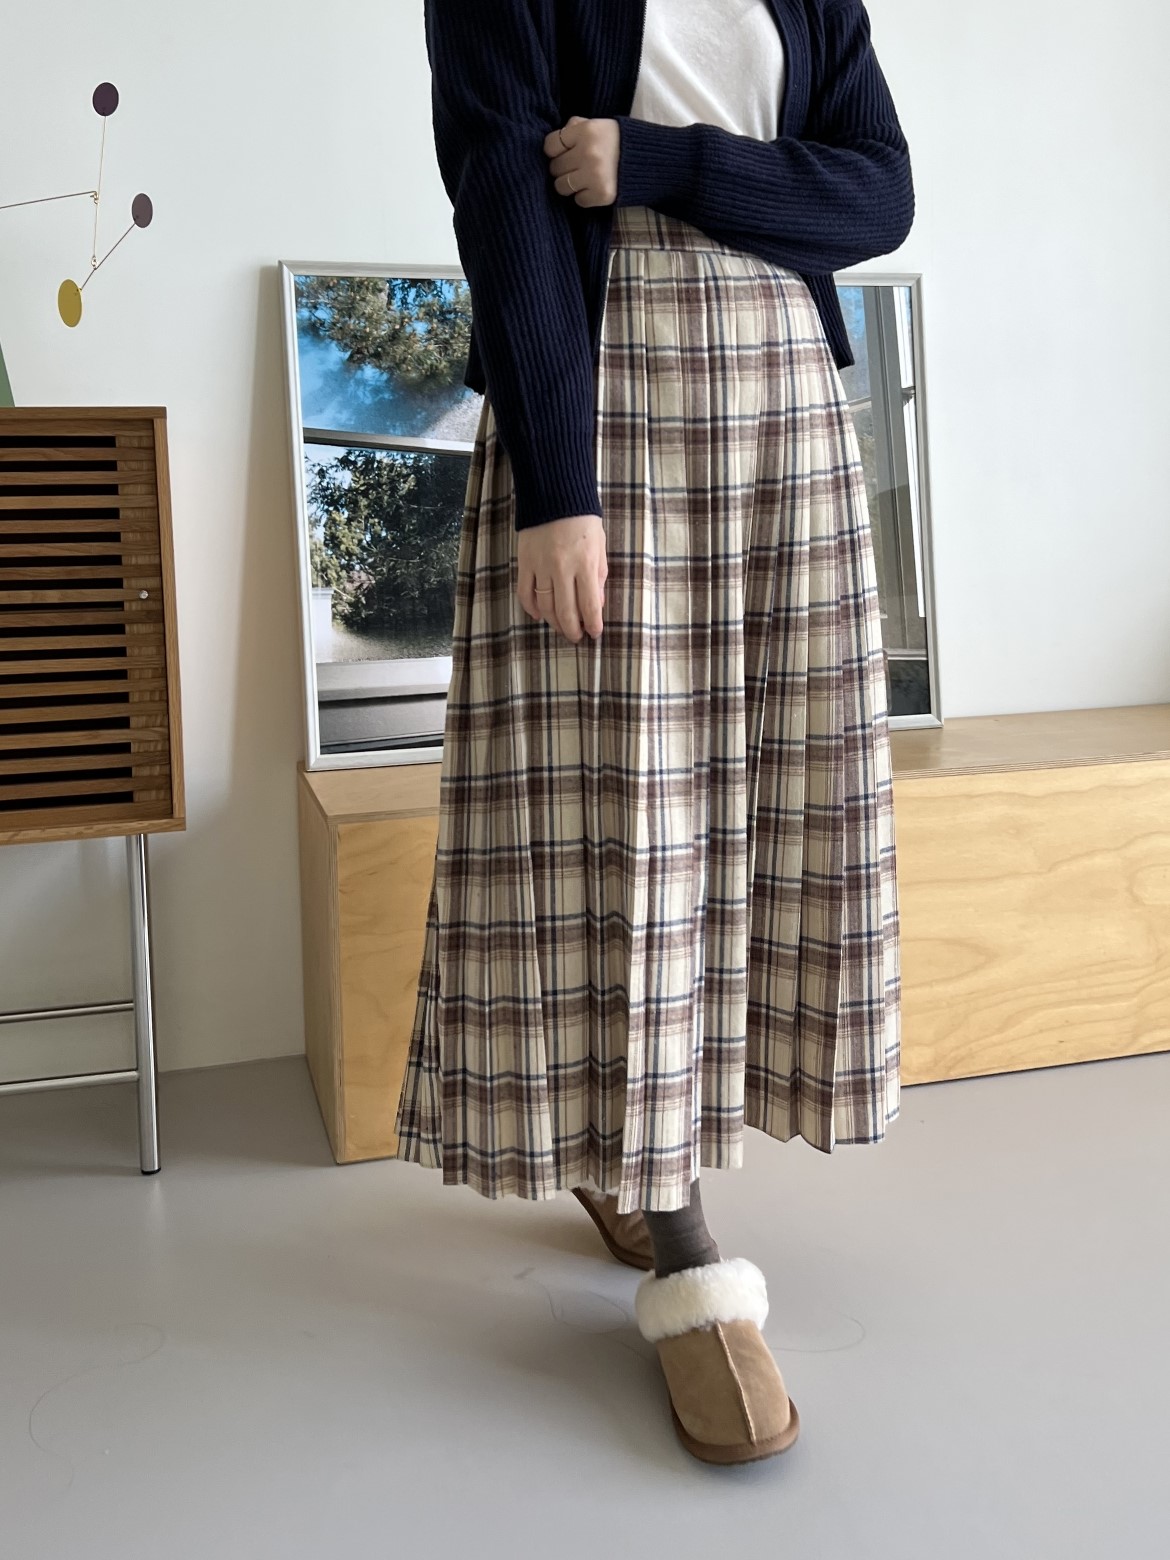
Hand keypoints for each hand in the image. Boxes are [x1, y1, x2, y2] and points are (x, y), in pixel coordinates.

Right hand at [516, 513, 606, 643]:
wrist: (554, 494)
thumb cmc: (583, 520)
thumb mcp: (600, 547)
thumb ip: (599, 576)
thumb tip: (597, 604)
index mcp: (585, 564)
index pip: (590, 605)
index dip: (593, 624)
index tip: (595, 633)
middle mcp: (562, 568)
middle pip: (566, 611)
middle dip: (573, 630)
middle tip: (577, 637)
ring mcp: (541, 566)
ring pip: (545, 606)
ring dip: (554, 622)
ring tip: (561, 628)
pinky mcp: (524, 562)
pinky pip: (525, 592)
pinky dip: (531, 608)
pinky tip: (539, 615)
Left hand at [544, 116, 619, 206]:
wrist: (647, 158)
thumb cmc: (615, 140)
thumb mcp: (596, 124)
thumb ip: (575, 127)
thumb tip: (556, 139)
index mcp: (586, 131)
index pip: (550, 146)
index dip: (555, 150)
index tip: (564, 152)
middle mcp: (588, 153)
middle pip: (555, 168)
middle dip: (563, 167)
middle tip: (576, 165)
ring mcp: (594, 175)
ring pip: (561, 186)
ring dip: (570, 184)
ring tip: (583, 177)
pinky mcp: (602, 194)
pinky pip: (579, 200)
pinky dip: (585, 196)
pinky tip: (594, 187)